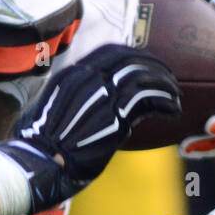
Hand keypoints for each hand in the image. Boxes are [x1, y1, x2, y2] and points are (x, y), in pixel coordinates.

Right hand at [0, 44, 180, 212]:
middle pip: (131, 59)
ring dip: (166, 85)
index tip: (148, 66)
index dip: (135, 56)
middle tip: (169, 80)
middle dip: (156, 67)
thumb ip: (75, 99)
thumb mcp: (52, 108)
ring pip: (144, 76)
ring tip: (175, 97)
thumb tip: (99, 103)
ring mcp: (101, 94)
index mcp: (71, 74)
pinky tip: (173, 111)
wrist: (39, 162)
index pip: (111, 52)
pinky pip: (149, 98)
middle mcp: (87, 77)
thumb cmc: (40, 144)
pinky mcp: (115, 115)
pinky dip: (166, 102)